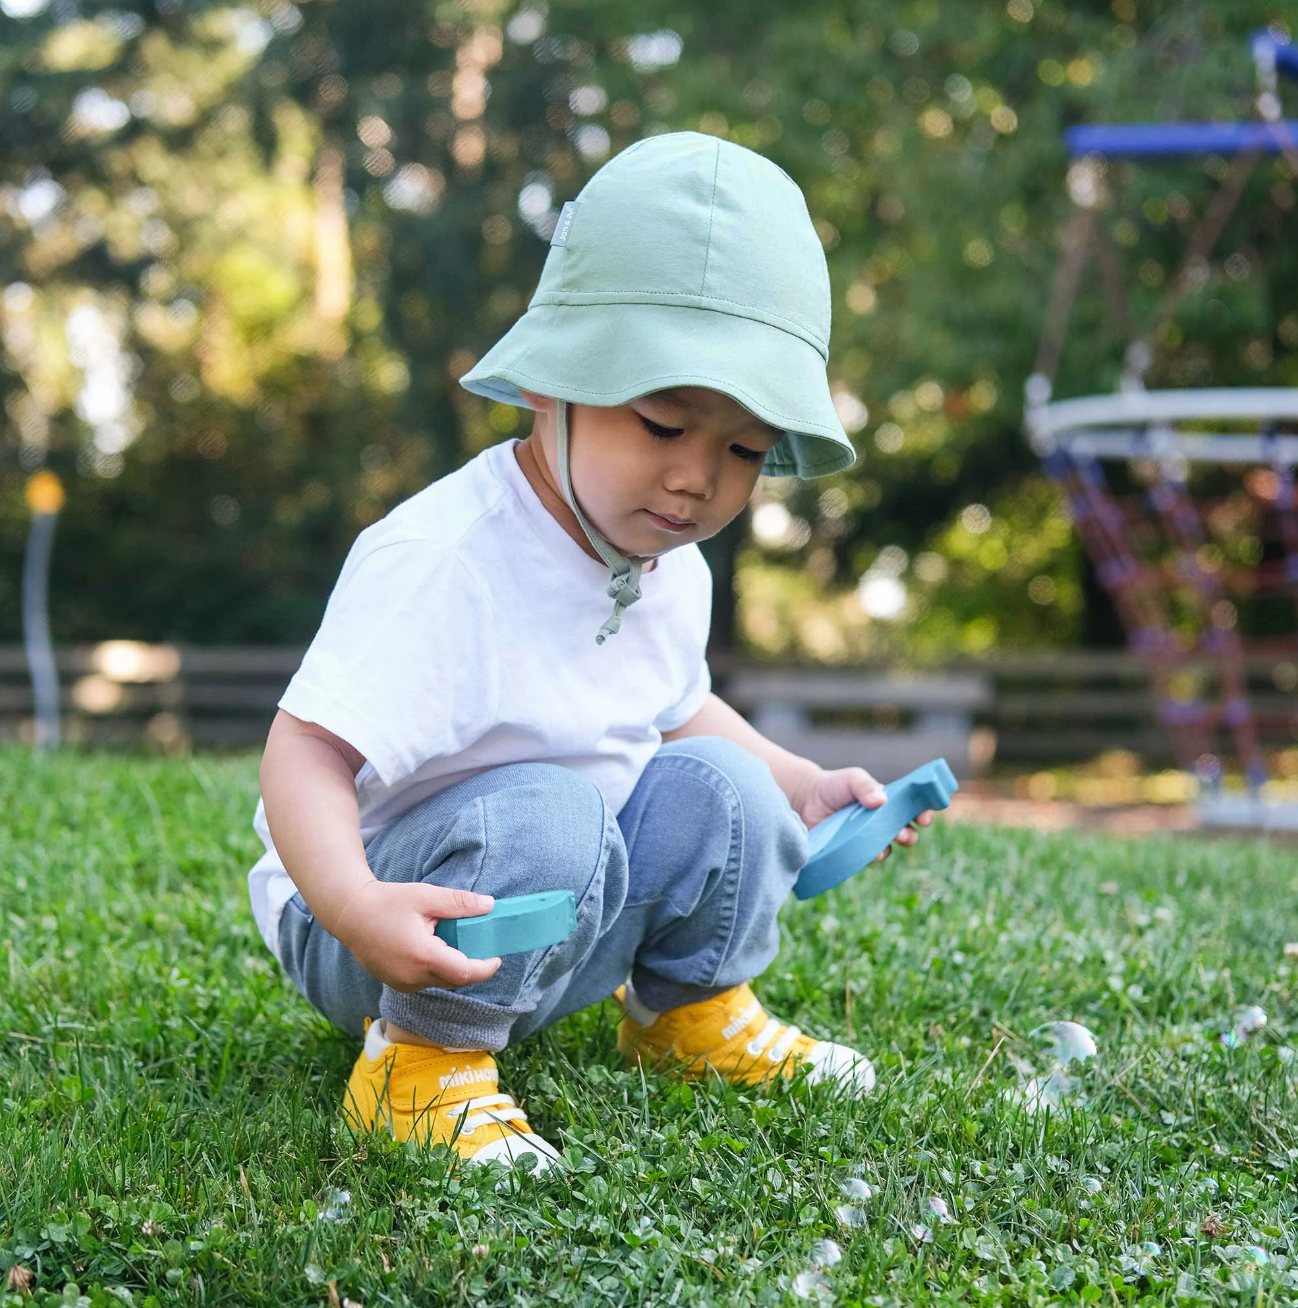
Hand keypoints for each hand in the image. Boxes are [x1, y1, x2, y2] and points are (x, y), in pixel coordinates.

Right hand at [331, 880, 501, 991]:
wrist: (349, 914)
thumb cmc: (387, 902)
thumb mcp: (426, 896)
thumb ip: (459, 903)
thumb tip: (490, 905)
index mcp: (423, 956)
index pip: (464, 973)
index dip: (485, 968)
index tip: (497, 957)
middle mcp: (412, 977)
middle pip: (455, 979)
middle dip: (471, 965)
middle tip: (479, 943)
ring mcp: (402, 983)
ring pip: (440, 981)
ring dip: (452, 966)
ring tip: (452, 940)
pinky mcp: (396, 983)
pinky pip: (425, 981)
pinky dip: (436, 968)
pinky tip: (433, 947)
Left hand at [792, 764, 933, 862]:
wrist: (805, 800)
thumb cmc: (834, 787)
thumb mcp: (852, 779)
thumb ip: (865, 785)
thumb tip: (881, 800)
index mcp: (887, 804)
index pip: (912, 810)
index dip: (923, 813)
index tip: (924, 816)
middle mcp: (881, 823)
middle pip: (905, 833)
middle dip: (909, 835)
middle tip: (903, 832)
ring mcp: (867, 839)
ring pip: (888, 848)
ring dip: (890, 847)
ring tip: (886, 842)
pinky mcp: (853, 851)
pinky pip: (867, 859)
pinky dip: (871, 857)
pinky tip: (870, 853)